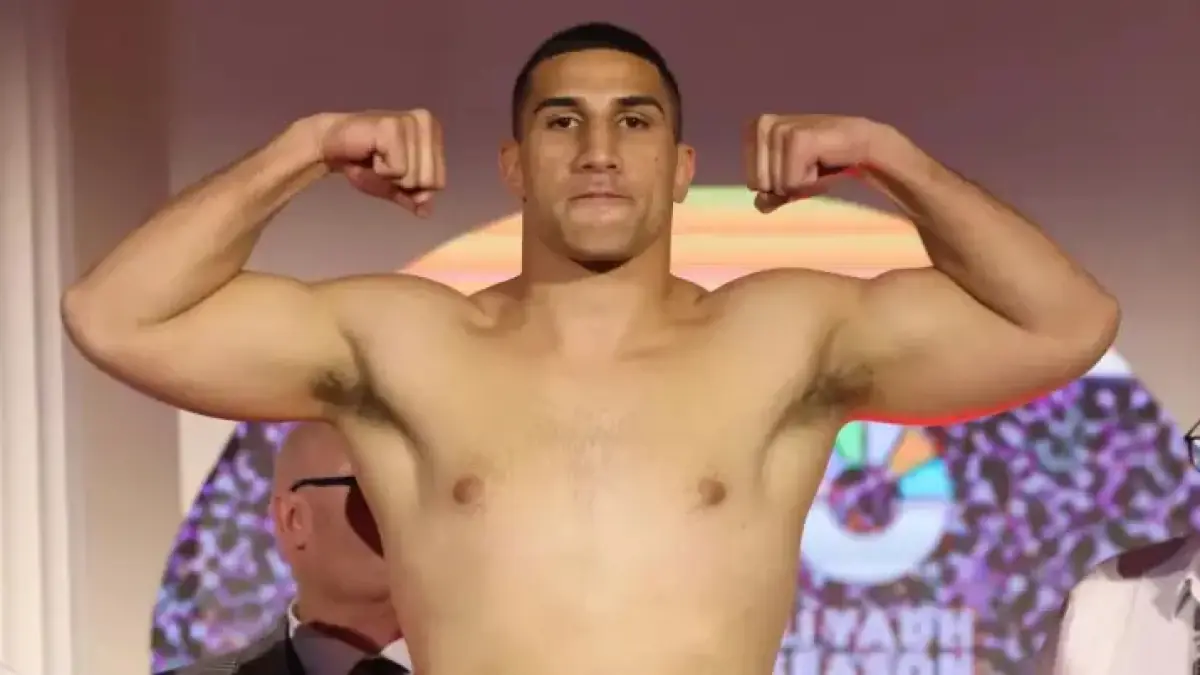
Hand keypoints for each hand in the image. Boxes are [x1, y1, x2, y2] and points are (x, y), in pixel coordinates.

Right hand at [317, 109, 445, 215]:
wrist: (330, 148)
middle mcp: (427, 122)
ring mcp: (411, 122)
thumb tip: (426, 212)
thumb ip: (413, 197)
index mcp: (433, 131)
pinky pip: (398, 170)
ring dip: (388, 176)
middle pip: (430, 182)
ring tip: (375, 158)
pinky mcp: (393, 127)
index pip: (439, 182)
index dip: (413, 187)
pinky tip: (370, 152)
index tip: (392, 169)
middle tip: (382, 164)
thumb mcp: (394, 185)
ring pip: (414, 177)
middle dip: (401, 182)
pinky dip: (380, 170)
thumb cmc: (364, 162)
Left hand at [743, 114, 888, 212]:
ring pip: (776, 184)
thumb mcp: (789, 183)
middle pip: (760, 184)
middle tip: (808, 165)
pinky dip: (810, 182)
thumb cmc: (820, 163)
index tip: (797, 167)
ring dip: (800, 183)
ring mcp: (780, 129)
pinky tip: (822, 161)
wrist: (858, 147)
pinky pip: (792, 182)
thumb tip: (760, 204)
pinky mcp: (798, 137)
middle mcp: (763, 124)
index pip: (752, 182)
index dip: (777, 184)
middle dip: (788, 184)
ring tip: (815, 162)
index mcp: (753, 129)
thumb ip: (770, 195)